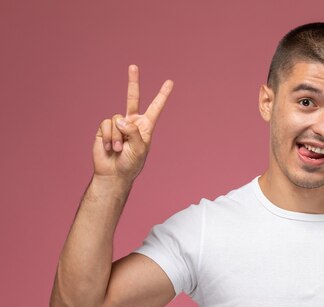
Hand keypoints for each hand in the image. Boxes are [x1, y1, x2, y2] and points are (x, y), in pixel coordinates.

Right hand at [93, 65, 172, 182]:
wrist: (114, 173)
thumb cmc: (131, 164)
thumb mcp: (139, 149)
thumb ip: (132, 132)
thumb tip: (120, 119)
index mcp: (146, 126)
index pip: (156, 107)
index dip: (162, 95)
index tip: (170, 82)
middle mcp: (132, 122)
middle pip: (132, 98)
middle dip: (133, 81)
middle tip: (133, 66)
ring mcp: (118, 125)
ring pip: (117, 118)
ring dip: (118, 136)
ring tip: (119, 149)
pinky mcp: (105, 129)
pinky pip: (107, 124)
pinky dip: (109, 137)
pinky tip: (110, 147)